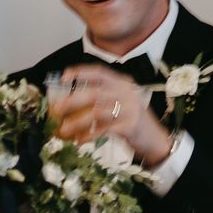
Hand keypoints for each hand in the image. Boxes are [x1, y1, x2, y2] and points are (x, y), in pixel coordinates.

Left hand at [47, 65, 173, 167]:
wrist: (155, 139)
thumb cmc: (131, 119)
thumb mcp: (120, 102)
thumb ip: (101, 97)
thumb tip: (68, 101)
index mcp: (122, 82)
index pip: (99, 72)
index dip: (80, 73)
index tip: (63, 77)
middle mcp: (126, 92)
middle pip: (95, 93)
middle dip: (73, 100)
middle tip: (57, 108)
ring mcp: (129, 108)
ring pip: (96, 112)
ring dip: (77, 122)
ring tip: (63, 130)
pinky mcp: (129, 125)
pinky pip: (103, 129)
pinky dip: (89, 135)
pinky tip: (79, 140)